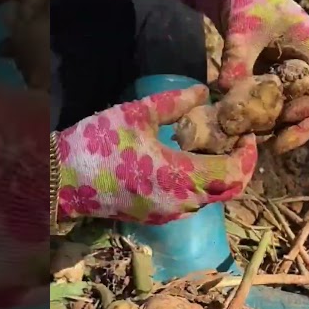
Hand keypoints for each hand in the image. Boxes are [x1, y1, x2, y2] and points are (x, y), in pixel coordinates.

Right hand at [55, 86, 256, 224]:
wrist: (60, 181)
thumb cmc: (97, 144)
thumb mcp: (135, 114)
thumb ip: (173, 103)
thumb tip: (203, 92)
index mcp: (180, 176)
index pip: (233, 173)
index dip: (248, 154)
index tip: (248, 133)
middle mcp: (180, 202)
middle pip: (227, 191)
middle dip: (239, 166)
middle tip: (238, 140)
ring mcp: (168, 214)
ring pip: (210, 199)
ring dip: (220, 176)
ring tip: (216, 147)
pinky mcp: (155, 217)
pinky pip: (191, 204)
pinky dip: (201, 185)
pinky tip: (191, 162)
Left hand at [216, 0, 308, 153]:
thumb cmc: (250, 1)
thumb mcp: (243, 27)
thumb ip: (237, 57)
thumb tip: (225, 89)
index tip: (285, 117)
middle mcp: (307, 63)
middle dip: (301, 128)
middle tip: (276, 147)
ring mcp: (293, 72)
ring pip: (300, 107)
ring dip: (284, 127)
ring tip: (262, 143)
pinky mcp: (276, 78)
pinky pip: (280, 103)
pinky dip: (269, 118)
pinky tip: (251, 130)